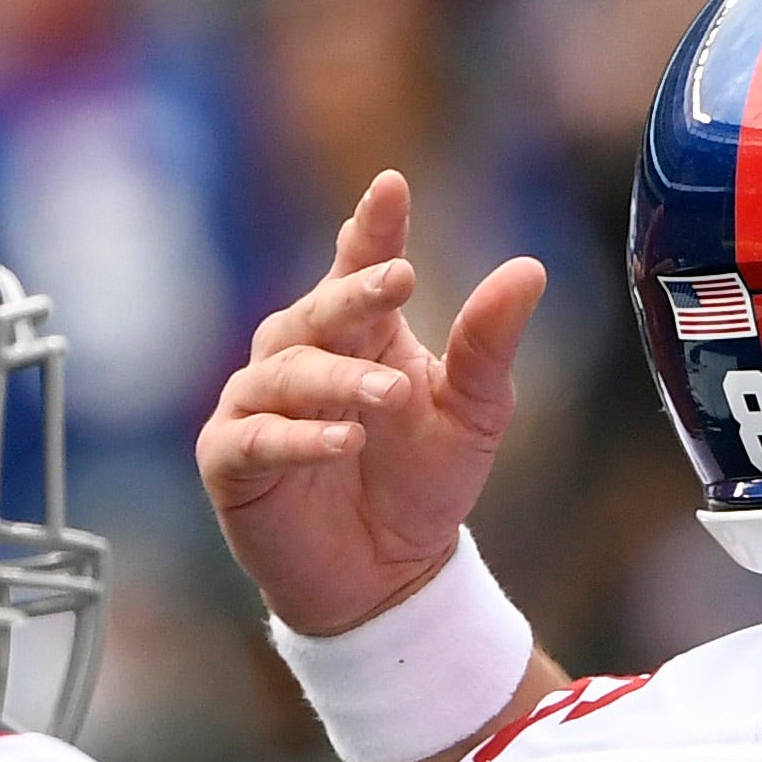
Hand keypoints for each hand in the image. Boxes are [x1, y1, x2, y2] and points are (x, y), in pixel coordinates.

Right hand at [197, 172, 544, 637]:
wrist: (390, 574)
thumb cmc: (425, 482)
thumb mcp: (473, 412)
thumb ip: (490, 344)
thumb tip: (528, 268)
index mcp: (359, 335)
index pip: (360, 268)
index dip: (373, 230)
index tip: (392, 187)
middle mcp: (300, 357)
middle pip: (318, 312)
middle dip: (355, 294)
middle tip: (400, 280)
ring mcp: (258, 405)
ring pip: (285, 373)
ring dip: (338, 380)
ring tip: (389, 395)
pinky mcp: (233, 460)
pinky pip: (253, 438)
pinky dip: (297, 437)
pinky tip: (343, 442)